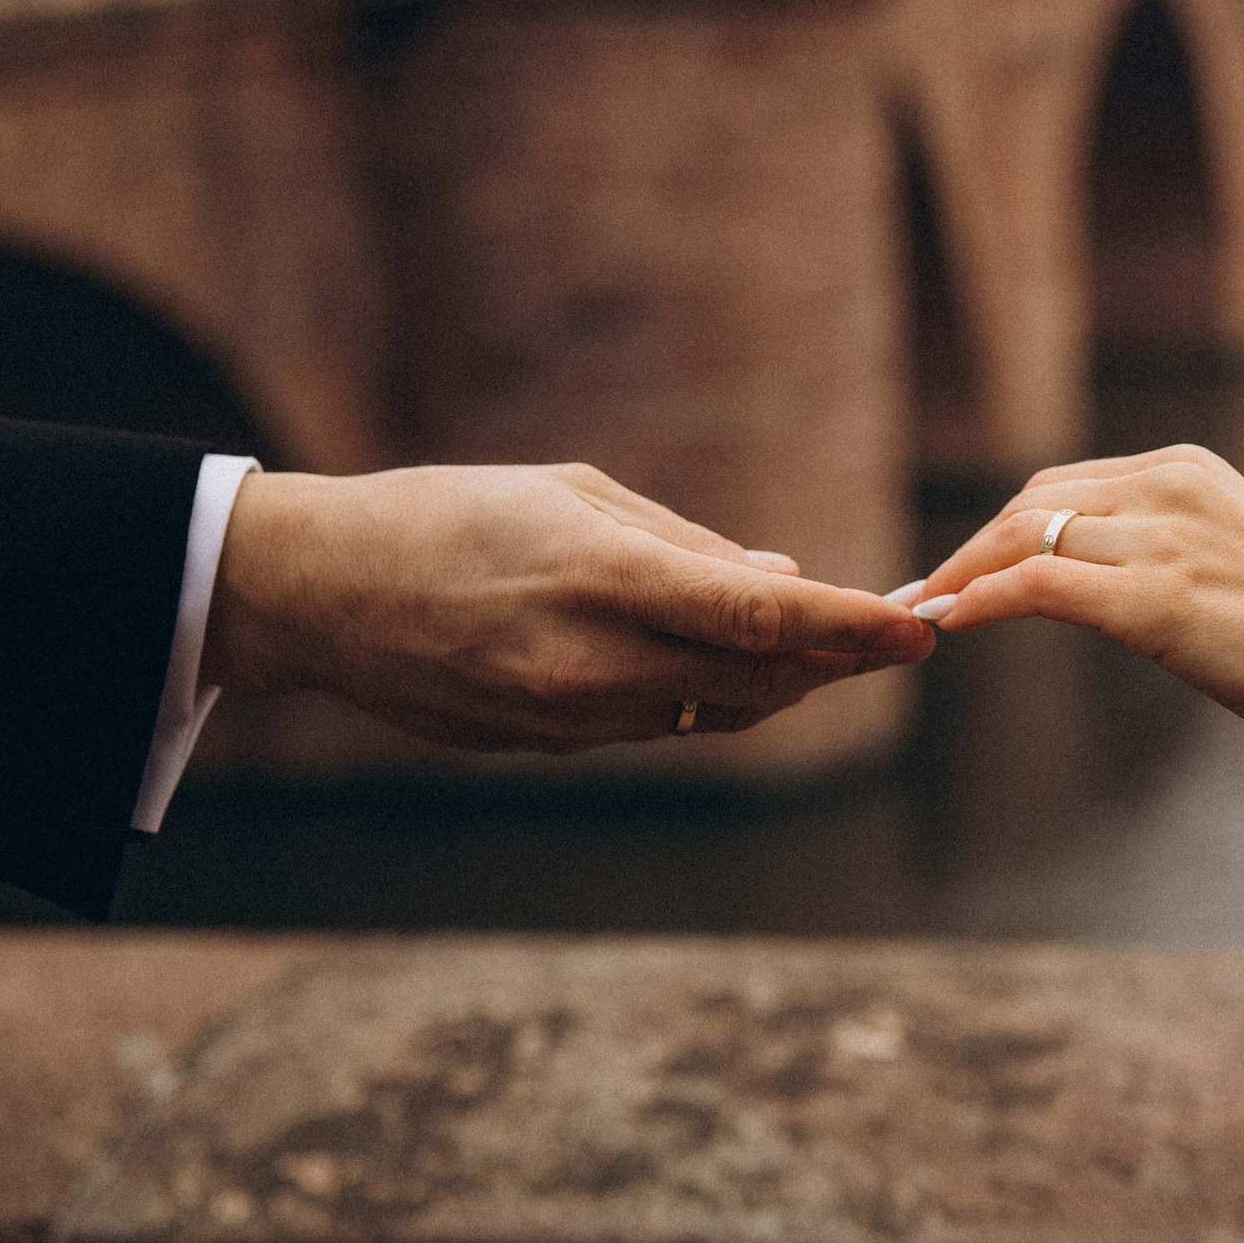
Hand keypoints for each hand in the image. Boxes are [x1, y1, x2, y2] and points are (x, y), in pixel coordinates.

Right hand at [201, 463, 931, 749]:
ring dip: (785, 683)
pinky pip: (662, 726)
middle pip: (761, 678)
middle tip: (897, 635)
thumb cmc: (449, 516)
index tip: (921, 629)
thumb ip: (688, 545)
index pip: (765, 613)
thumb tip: (786, 575)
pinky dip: (713, 697)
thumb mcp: (574, 495)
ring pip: (720, 712)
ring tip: (833, 647)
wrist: (322, 596)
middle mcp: (594, 661)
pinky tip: (737, 665)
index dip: (854, 628)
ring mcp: (571, 718)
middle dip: (839, 661)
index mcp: (604, 576)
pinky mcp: (550, 747)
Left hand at [912, 446, 1243, 747]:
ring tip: (925, 612)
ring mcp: (1160, 539)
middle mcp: (1167, 487)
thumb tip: (1097, 588)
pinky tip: (952, 623)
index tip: (962, 570)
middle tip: (925, 594)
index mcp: (1186, 470)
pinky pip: (1038, 585)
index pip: (1062, 488)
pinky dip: (981, 599)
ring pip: (1023, 539)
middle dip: (970, 551)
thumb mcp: (1229, 561)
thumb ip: (1164, 552)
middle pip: (1031, 507)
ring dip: (961, 576)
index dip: (1001, 532)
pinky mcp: (1153, 599)